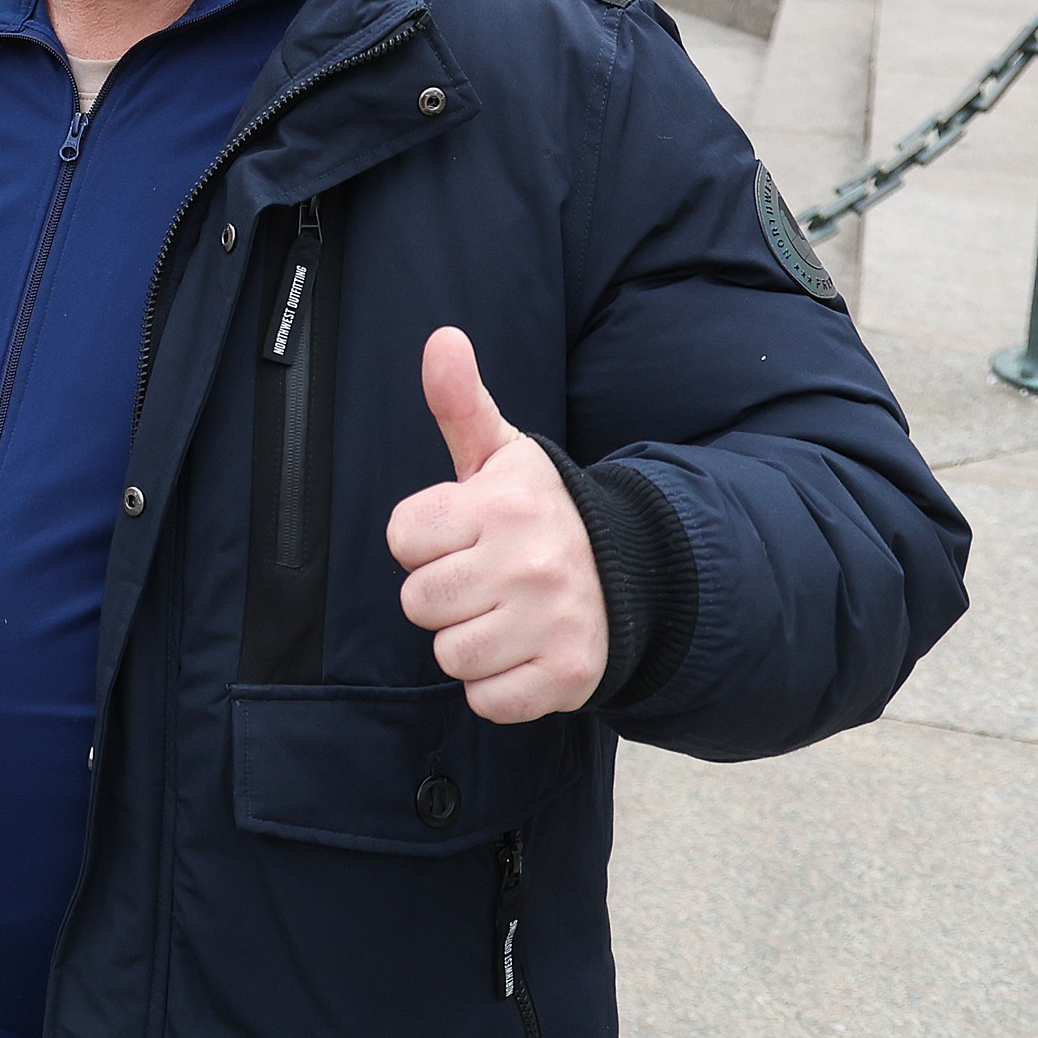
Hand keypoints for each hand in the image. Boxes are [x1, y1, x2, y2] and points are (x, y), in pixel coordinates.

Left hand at [388, 329, 608, 723]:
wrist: (634, 575)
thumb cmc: (543, 513)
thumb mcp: (502, 454)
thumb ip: (460, 401)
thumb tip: (441, 338)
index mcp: (505, 505)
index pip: (403, 538)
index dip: (424, 539)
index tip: (461, 534)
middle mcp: (530, 564)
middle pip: (419, 602)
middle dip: (442, 594)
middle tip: (483, 577)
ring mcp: (552, 624)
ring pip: (449, 654)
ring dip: (468, 642)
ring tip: (504, 614)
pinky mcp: (567, 677)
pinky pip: (486, 700)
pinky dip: (496, 685)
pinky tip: (521, 651)